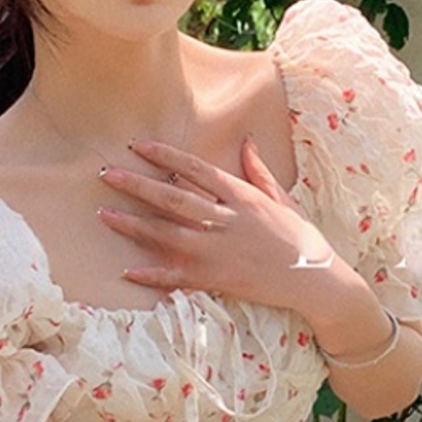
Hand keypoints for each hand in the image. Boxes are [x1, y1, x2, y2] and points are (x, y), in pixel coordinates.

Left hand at [97, 136, 335, 311]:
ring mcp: (221, 251)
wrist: (317, 279)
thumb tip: (247, 142)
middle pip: (174, 199)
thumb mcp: (282, 199)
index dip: (166, 157)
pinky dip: (154, 275)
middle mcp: (227, 221)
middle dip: (138, 185)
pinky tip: (128, 270)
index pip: (197, 170)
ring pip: (170, 234)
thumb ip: (258, 172)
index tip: (138, 146)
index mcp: (242, 197)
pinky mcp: (219, 279)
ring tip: (105, 214)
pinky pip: (180, 277)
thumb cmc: (301, 237)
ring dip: (135, 225)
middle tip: (105, 174)